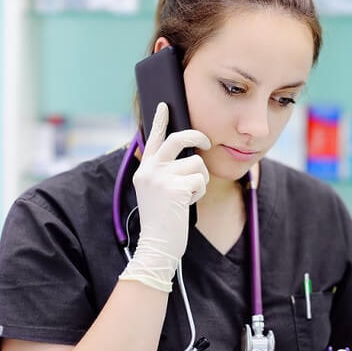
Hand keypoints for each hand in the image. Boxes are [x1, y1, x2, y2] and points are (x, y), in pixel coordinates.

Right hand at [119, 102, 210, 291]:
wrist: (157, 246)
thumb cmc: (163, 220)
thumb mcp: (157, 191)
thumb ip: (164, 171)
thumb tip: (186, 154)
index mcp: (144, 170)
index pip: (152, 138)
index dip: (159, 120)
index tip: (164, 105)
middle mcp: (149, 170)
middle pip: (178, 139)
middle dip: (197, 137)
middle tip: (207, 142)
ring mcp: (161, 178)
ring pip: (196, 163)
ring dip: (200, 180)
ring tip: (188, 196)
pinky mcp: (175, 188)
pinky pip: (200, 180)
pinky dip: (200, 192)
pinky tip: (187, 205)